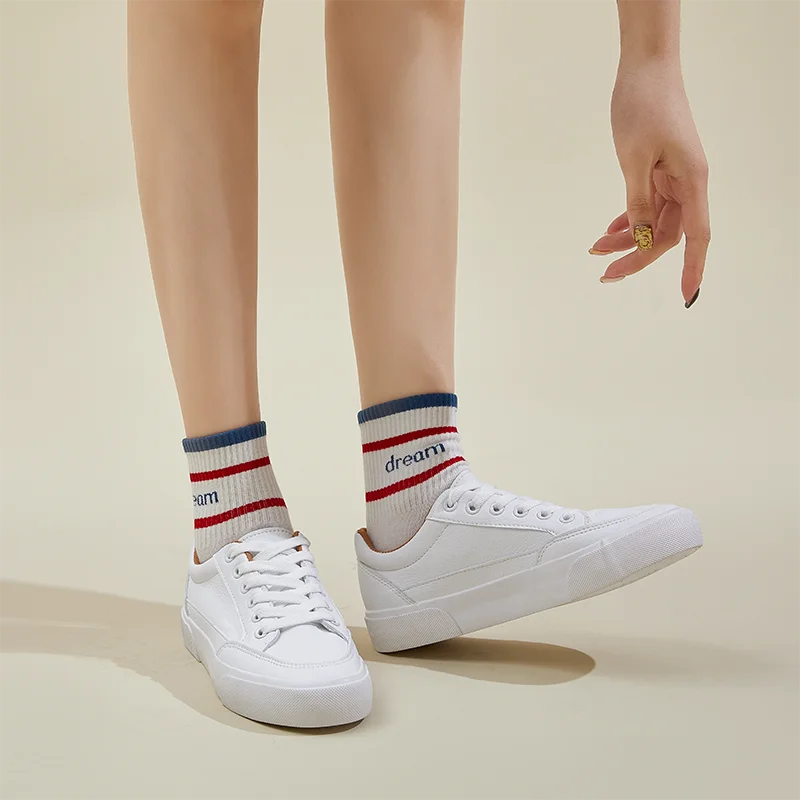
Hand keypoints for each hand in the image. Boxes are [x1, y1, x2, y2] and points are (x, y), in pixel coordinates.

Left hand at [590, 63, 709, 306]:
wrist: (645, 68)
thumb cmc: (644, 106)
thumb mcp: (634, 160)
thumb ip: (638, 201)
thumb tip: (639, 238)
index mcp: (692, 181)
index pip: (696, 236)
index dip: (691, 268)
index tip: (686, 297)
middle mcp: (688, 183)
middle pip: (666, 235)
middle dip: (636, 256)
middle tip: (605, 274)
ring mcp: (673, 177)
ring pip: (652, 222)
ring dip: (626, 238)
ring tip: (596, 250)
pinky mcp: (659, 171)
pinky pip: (645, 206)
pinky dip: (627, 220)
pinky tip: (607, 231)